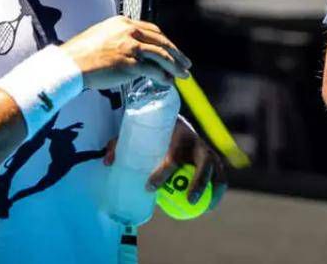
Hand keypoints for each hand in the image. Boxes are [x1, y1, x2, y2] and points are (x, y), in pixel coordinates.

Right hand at [59, 16, 190, 90]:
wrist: (68, 65)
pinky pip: (153, 70)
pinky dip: (163, 76)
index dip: (165, 41)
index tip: (171, 49)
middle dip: (176, 53)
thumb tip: (129, 50)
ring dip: (175, 66)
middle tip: (186, 63)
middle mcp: (129, 31)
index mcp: (123, 23)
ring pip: (161, 55)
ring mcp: (131, 47)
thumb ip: (117, 38)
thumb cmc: (80, 54)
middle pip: (161, 41)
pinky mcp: (130, 63)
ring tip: (183, 74)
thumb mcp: (100, 36)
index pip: (152, 30)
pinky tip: (168, 81)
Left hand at [103, 118, 226, 209]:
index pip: (173, 156)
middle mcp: (196, 140)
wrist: (172, 120)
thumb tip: (108, 162)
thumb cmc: (152, 131)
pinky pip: (219, 174)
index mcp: (178, 133)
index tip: (149, 187)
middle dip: (199, 181)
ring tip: (206, 207)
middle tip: (189, 201)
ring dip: (214, 187)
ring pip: (216, 168)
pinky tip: (211, 206)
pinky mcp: (211, 157)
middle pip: (204, 161)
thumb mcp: (135, 134)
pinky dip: (217, 189)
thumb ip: (120, 145)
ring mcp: (206, 148)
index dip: (163, 173)